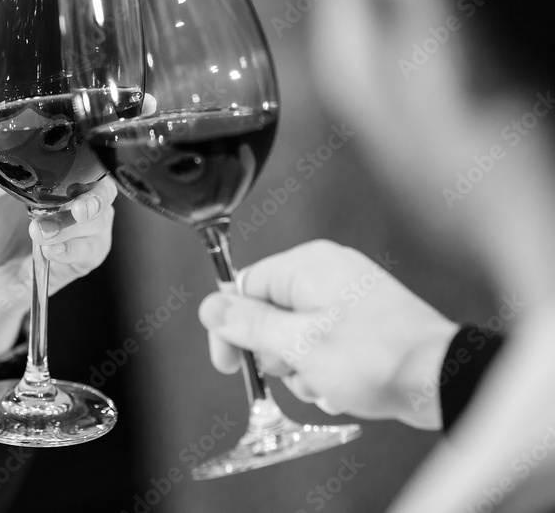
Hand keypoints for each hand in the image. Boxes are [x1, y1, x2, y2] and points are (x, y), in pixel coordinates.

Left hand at [0, 133, 116, 356]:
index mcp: (55, 166)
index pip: (94, 142)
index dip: (126, 122)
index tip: (147, 104)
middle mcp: (74, 191)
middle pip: (108, 181)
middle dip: (98, 192)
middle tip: (77, 207)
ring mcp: (81, 224)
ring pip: (102, 217)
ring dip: (75, 225)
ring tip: (40, 232)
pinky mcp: (80, 256)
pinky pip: (91, 250)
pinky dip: (72, 249)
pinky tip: (49, 249)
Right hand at [198, 239, 458, 428]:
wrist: (442, 379)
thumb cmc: (377, 358)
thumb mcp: (299, 345)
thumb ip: (249, 325)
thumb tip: (210, 307)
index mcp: (307, 266)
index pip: (243, 288)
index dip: (231, 330)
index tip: (230, 365)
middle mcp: (326, 272)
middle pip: (268, 313)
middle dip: (274, 354)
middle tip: (296, 371)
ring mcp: (347, 295)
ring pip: (294, 334)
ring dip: (300, 368)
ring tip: (325, 384)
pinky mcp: (362, 319)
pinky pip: (321, 341)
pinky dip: (323, 367)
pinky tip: (340, 387)